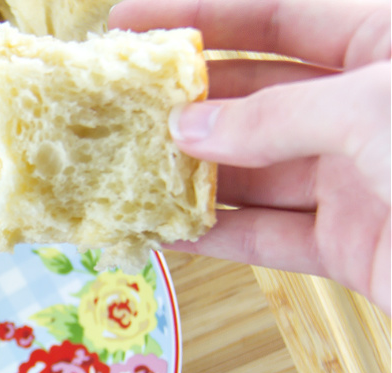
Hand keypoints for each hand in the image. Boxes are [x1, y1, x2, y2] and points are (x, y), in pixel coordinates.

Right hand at [111, 0, 390, 314]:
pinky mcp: (351, 242)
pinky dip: (217, 236)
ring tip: (124, 169)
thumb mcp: (371, 110)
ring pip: (252, 168)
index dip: (198, 10)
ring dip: (190, 172)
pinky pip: (268, 234)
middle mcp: (365, 105)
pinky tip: (166, 230)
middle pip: (253, 92)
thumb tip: (188, 126)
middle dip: (184, 98)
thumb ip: (271, 118)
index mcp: (386, 40)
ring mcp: (357, 175)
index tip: (128, 20)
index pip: (274, 11)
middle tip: (115, 106)